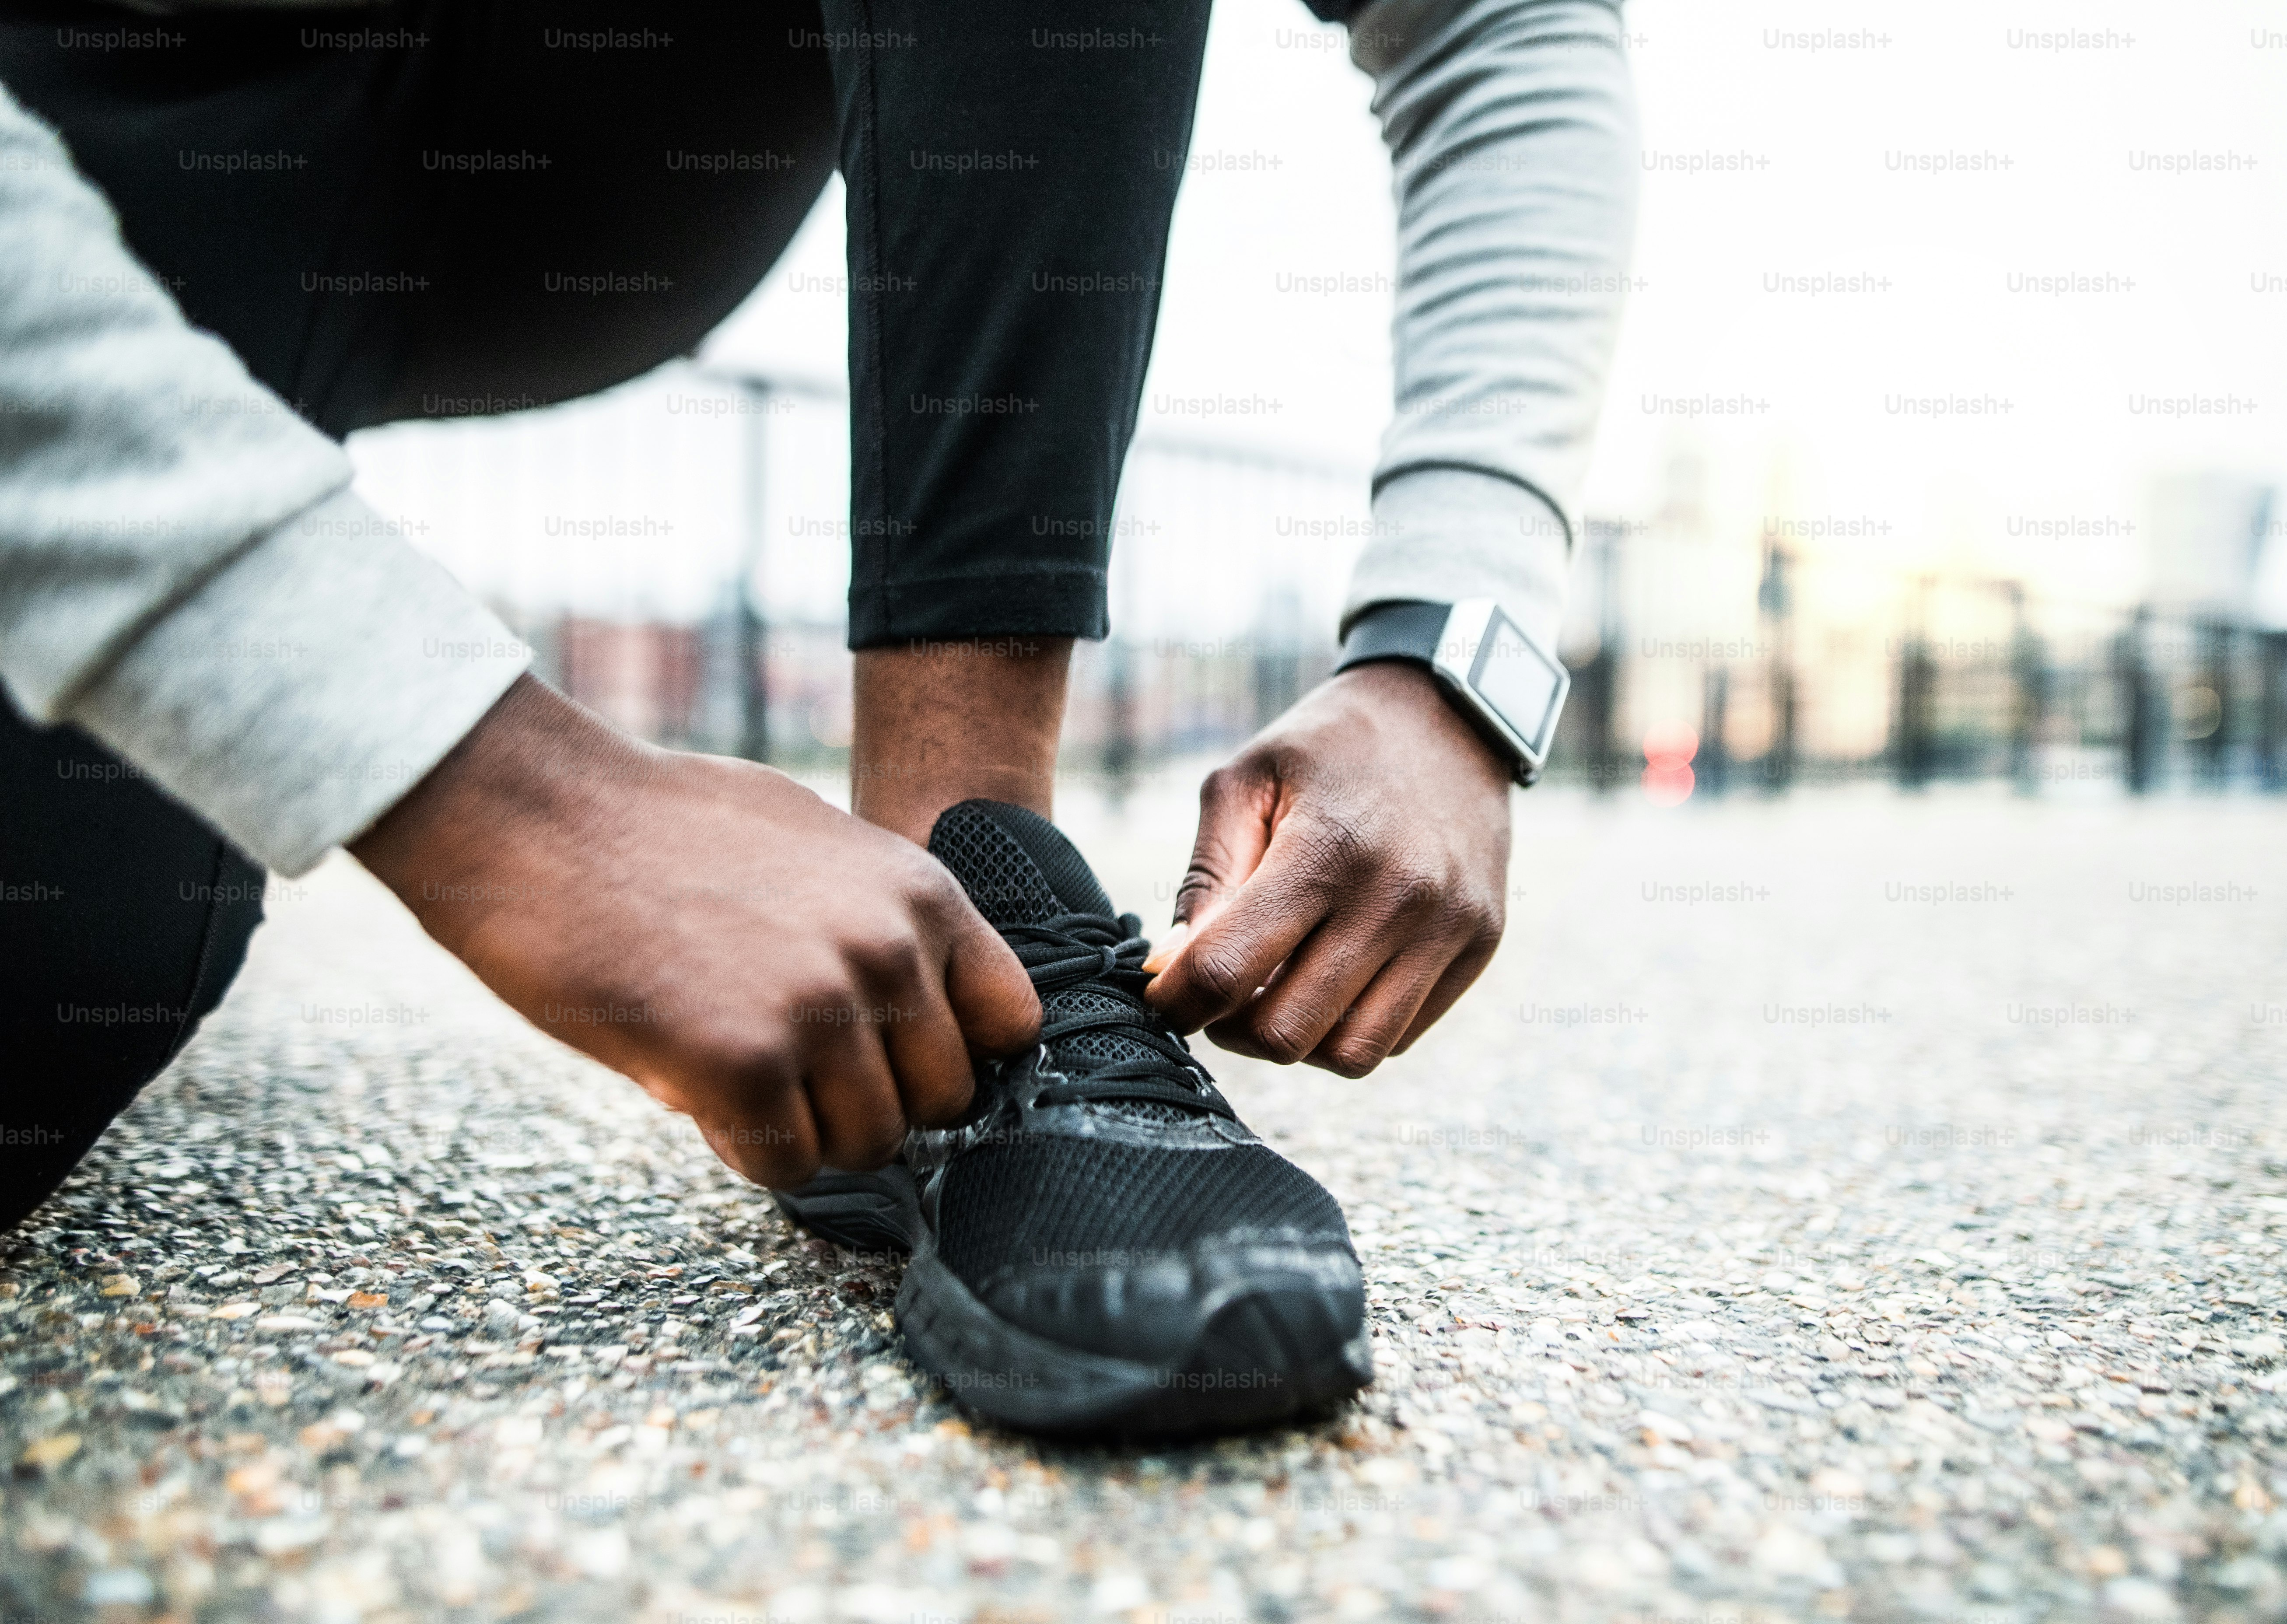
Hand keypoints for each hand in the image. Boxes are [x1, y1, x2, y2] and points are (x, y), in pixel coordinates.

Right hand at [349, 676, 1039, 1186]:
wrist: (541, 815)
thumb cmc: (664, 831)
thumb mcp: (815, 848)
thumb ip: (878, 927)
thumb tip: (907, 1014)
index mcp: (920, 895)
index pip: (1010, 1024)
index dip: (950, 1054)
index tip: (893, 1055)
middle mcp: (889, 952)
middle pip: (942, 1099)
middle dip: (874, 1100)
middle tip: (799, 1074)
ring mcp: (820, 1009)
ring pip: (868, 1144)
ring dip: (808, 1131)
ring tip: (741, 1074)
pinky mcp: (742, 1063)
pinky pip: (787, 1164)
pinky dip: (746, 1147)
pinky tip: (699, 1088)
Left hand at [1144, 661, 1510, 1074]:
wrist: (1449, 713)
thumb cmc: (1329, 748)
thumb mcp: (1245, 781)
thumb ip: (1206, 880)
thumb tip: (1172, 969)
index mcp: (1325, 849)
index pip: (1227, 971)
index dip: (1177, 1001)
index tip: (1165, 995)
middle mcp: (1396, 897)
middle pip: (1285, 1032)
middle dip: (1232, 1028)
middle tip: (1223, 991)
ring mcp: (1447, 928)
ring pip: (1348, 1055)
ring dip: (1297, 1040)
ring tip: (1279, 988)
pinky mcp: (1480, 945)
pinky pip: (1398, 1036)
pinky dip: (1352, 1027)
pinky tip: (1335, 976)